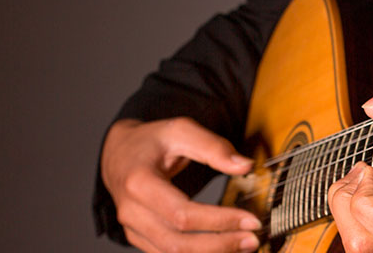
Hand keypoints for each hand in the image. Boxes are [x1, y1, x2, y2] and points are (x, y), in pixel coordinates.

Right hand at [101, 117, 260, 252]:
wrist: (119, 153)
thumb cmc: (151, 141)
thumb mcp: (181, 130)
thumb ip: (213, 146)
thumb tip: (245, 165)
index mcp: (139, 183)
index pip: (182, 214)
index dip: (219, 221)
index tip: (251, 220)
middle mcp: (131, 211)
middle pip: (178, 242)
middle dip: (220, 245)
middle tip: (252, 239)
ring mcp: (133, 228)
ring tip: (243, 246)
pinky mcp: (140, 238)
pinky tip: (223, 248)